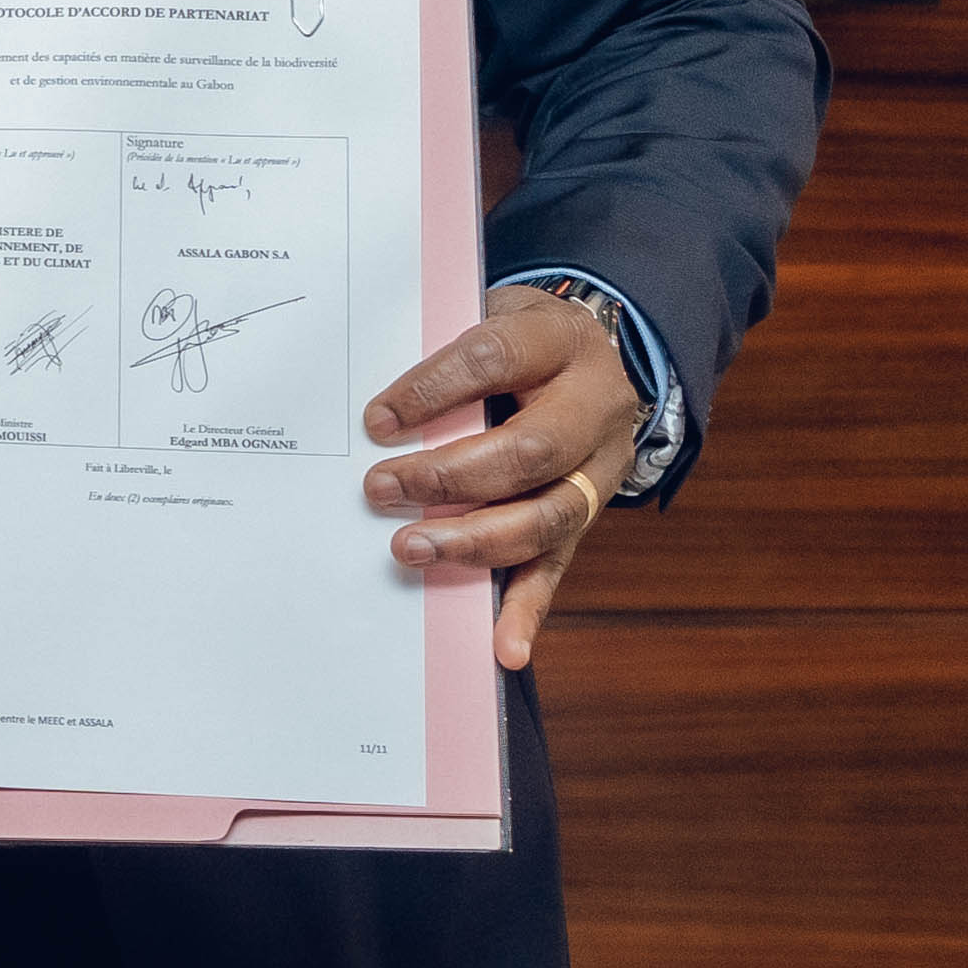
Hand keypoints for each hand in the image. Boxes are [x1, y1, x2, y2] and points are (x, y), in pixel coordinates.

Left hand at [363, 285, 647, 672]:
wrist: (592, 352)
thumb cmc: (518, 341)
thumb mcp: (489, 320)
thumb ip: (442, 357)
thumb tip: (369, 413)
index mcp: (561, 341)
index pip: (495, 359)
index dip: (432, 389)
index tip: (377, 420)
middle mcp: (594, 406)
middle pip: (532, 449)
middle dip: (452, 476)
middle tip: (381, 489)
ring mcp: (599, 468)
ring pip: (550, 514)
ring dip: (477, 540)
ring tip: (410, 549)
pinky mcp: (587, 515)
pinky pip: (559, 565)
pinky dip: (528, 609)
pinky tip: (502, 647)